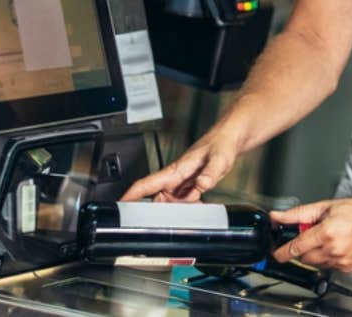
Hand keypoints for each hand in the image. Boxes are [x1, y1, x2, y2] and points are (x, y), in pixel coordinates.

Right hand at [120, 127, 242, 201]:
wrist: (232, 137)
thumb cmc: (223, 143)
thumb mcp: (220, 160)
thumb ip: (211, 173)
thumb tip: (201, 184)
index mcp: (176, 170)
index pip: (147, 184)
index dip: (130, 195)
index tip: (119, 206)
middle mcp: (176, 177)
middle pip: (158, 200)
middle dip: (164, 211)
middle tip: (179, 213)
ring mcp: (183, 181)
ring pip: (173, 203)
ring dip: (181, 209)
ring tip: (197, 201)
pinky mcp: (192, 184)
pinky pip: (185, 201)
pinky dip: (191, 205)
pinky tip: (201, 201)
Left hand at [269, 190, 351, 271]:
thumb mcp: (325, 207)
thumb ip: (298, 214)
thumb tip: (278, 217)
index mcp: (327, 232)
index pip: (296, 247)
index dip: (282, 251)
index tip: (276, 253)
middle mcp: (334, 249)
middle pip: (304, 258)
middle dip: (302, 247)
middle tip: (311, 234)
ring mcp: (342, 261)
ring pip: (316, 264)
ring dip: (315, 253)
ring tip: (328, 237)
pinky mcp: (348, 268)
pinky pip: (328, 267)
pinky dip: (327, 258)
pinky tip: (338, 244)